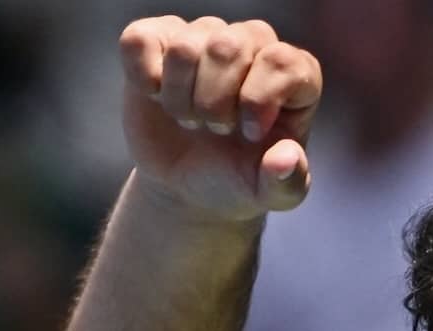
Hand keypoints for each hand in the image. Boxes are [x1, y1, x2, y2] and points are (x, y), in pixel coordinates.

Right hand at [118, 16, 321, 219]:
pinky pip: (141, 39)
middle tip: (214, 129)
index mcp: (292, 73)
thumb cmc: (239, 177)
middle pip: (229, 48)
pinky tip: (155, 97)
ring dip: (180, 98)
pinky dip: (143, 75)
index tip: (249, 134)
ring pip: (186, 47)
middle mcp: (251, 44)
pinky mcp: (158, 40)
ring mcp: (203, 36)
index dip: (259, 100)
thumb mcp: (272, 193)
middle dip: (214, 103)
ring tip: (188, 118)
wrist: (191, 183)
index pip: (281, 61)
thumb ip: (288, 181)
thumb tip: (286, 157)